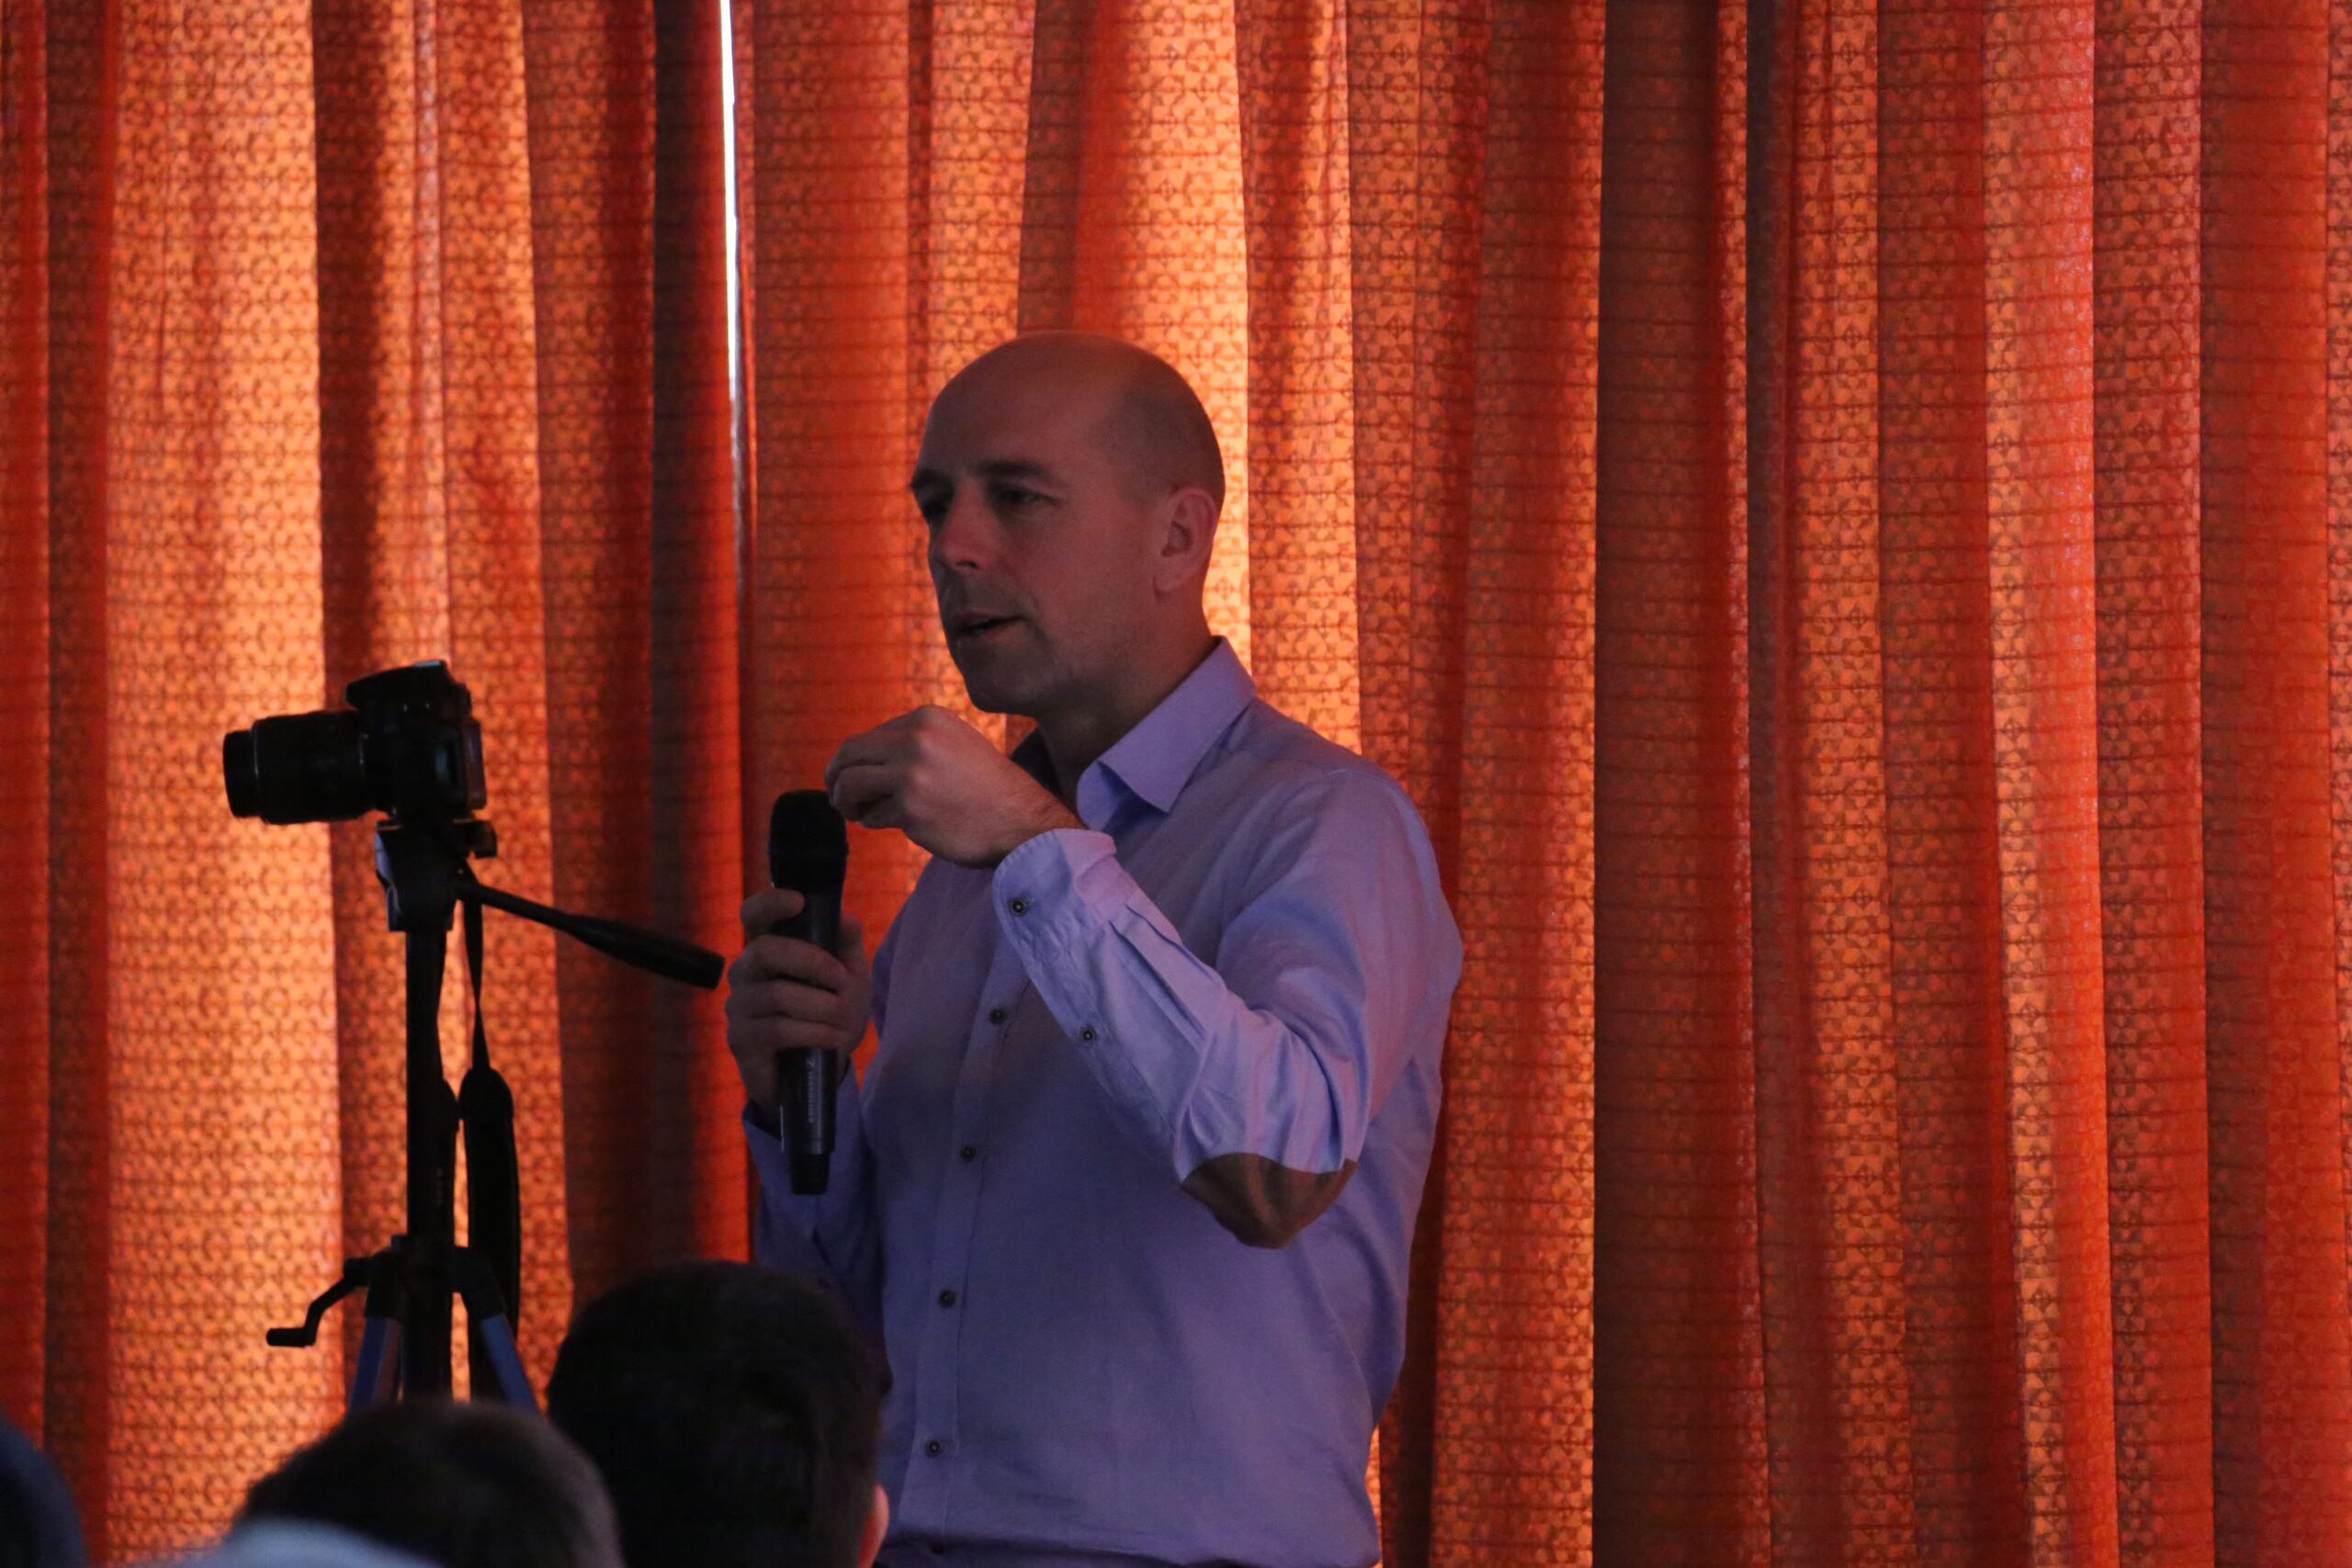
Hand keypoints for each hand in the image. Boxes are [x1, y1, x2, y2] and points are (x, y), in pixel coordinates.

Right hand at [724, 888, 871, 1114]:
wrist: (822, 1072)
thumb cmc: (829, 1015)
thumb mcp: (850, 978)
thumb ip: (847, 945)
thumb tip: (843, 916)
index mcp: (768, 948)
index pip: (753, 914)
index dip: (770, 903)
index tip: (800, 902)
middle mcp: (745, 972)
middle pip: (765, 951)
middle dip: (811, 962)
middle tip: (842, 980)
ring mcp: (738, 1007)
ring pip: (776, 995)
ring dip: (820, 1006)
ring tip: (844, 1019)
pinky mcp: (740, 1040)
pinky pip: (777, 1030)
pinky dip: (815, 1032)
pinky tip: (834, 1039)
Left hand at [825, 705, 1081, 867]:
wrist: (1023, 821)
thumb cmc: (988, 788)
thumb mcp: (955, 743)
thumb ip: (915, 741)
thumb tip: (863, 756)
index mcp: (927, 718)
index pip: (870, 736)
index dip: (855, 759)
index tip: (853, 776)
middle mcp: (916, 739)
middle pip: (850, 754)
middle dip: (836, 776)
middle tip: (838, 795)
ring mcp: (911, 773)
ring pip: (850, 783)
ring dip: (845, 801)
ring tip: (854, 812)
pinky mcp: (909, 808)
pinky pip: (870, 815)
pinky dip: (872, 821)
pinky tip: (889, 823)